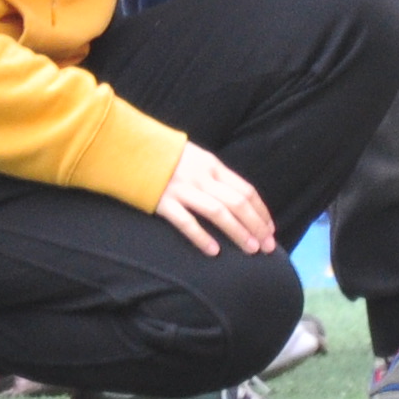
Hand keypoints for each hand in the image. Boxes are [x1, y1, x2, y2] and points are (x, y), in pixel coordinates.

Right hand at [154, 139, 277, 256]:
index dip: (261, 211)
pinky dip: (202, 237)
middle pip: (237, 203)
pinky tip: (214, 252)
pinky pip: (186, 222)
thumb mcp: (196, 158)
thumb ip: (214, 176)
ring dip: (238, 232)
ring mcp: (182, 189)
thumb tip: (237, 200)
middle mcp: (201, 177)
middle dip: (256, 226)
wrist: (129, 147)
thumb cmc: (165, 156)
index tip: (270, 229)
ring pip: (218, 212)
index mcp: (212, 165)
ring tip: (251, 249)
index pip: (246, 190)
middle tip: (268, 246)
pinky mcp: (163, 202)